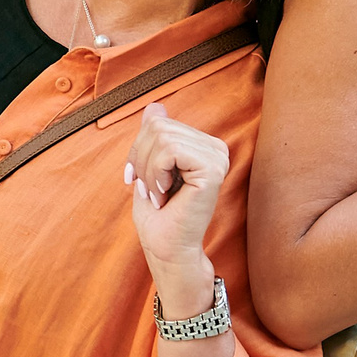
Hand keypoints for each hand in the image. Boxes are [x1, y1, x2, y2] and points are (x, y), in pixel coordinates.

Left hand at [125, 102, 228, 307]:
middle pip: (158, 126)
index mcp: (202, 145)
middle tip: (151, 191)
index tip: (138, 179)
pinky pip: (169, 150)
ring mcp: (218, 156)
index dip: (138, 150)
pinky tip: (166, 195)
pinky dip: (157, 174)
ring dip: (149, 171)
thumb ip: (155, 137)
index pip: (158, 122)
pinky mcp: (213, 168)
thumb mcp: (149, 167)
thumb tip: (155, 106)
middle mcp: (216, 147)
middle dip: (142, 160)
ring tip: (160, 195)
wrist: (167, 249)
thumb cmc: (158, 216)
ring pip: (162, 137)